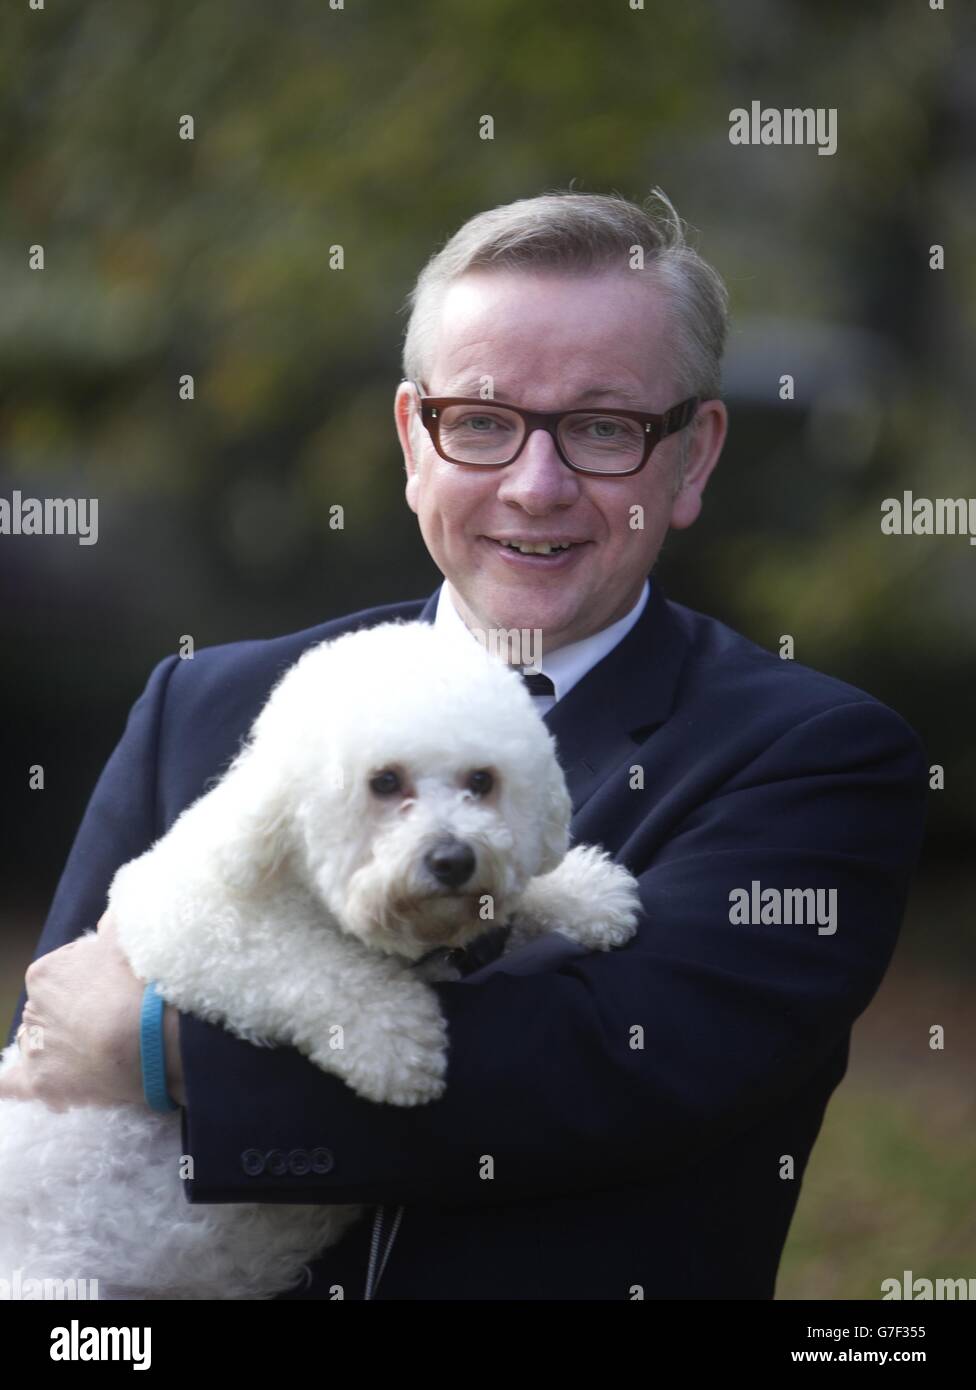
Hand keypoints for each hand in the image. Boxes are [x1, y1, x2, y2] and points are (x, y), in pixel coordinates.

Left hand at [0, 912, 184, 1109]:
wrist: (153, 1037)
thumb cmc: (141, 985)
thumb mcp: (127, 941)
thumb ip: (113, 925)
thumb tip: (109, 917)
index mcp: (46, 973)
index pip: (62, 978)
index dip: (89, 987)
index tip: (112, 993)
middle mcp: (32, 1009)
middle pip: (49, 1012)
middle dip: (73, 1017)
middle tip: (111, 1023)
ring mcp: (35, 1048)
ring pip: (39, 1044)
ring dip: (59, 1048)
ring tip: (97, 1054)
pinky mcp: (40, 1082)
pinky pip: (10, 1084)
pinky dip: (9, 1083)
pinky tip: (16, 1081)